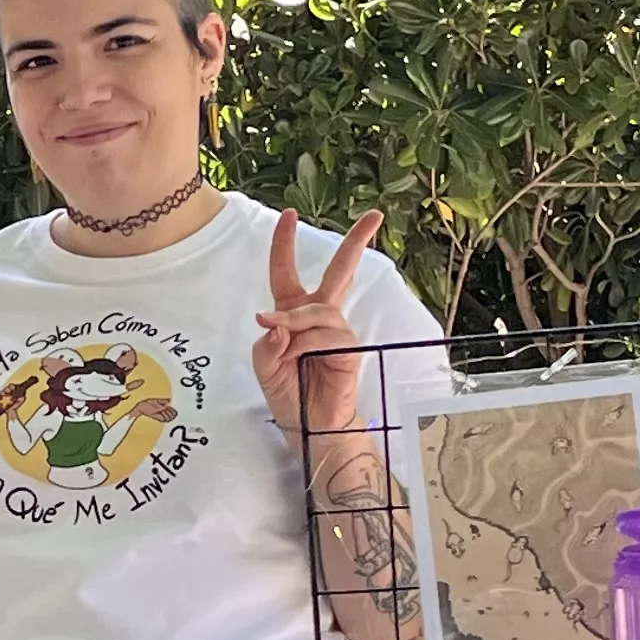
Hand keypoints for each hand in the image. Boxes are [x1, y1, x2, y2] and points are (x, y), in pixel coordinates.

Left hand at [251, 207, 383, 438]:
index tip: (290, 215)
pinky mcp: (350, 349)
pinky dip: (307, 345)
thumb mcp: (264, 366)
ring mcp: (338, 331)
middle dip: (357, 242)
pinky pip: (326, 336)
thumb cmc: (289, 393)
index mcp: (294, 313)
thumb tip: (275, 323)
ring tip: (284, 348)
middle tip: (375, 215)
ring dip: (296, 322)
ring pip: (318, 310)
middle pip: (341, 270)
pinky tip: (299, 358)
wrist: (309, 424)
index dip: (285, 244)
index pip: (287, 272)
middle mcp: (320, 316)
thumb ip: (265, 344)